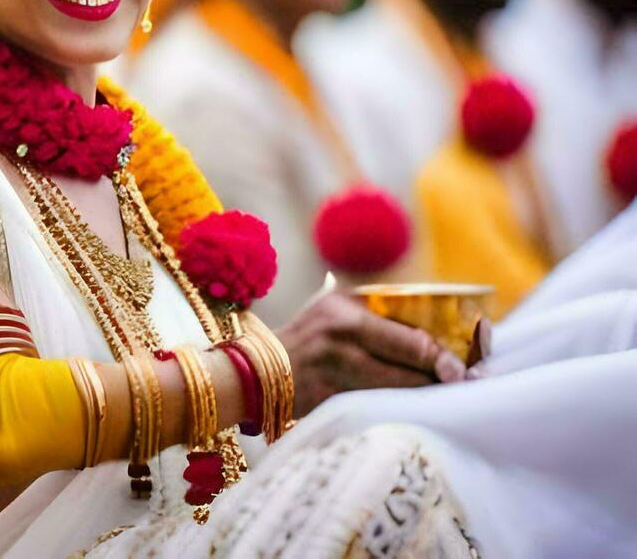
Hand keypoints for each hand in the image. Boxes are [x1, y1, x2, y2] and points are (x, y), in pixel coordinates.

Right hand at [278, 291, 465, 416]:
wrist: (256, 371)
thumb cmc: (303, 337)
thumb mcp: (331, 309)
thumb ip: (373, 309)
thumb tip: (430, 330)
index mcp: (346, 314)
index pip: (409, 340)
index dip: (440, 358)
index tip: (459, 369)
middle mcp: (342, 343)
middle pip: (409, 372)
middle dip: (439, 381)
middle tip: (463, 384)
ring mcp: (336, 377)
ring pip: (398, 394)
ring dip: (424, 397)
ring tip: (444, 396)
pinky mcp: (333, 404)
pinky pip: (379, 408)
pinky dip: (399, 408)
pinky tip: (415, 410)